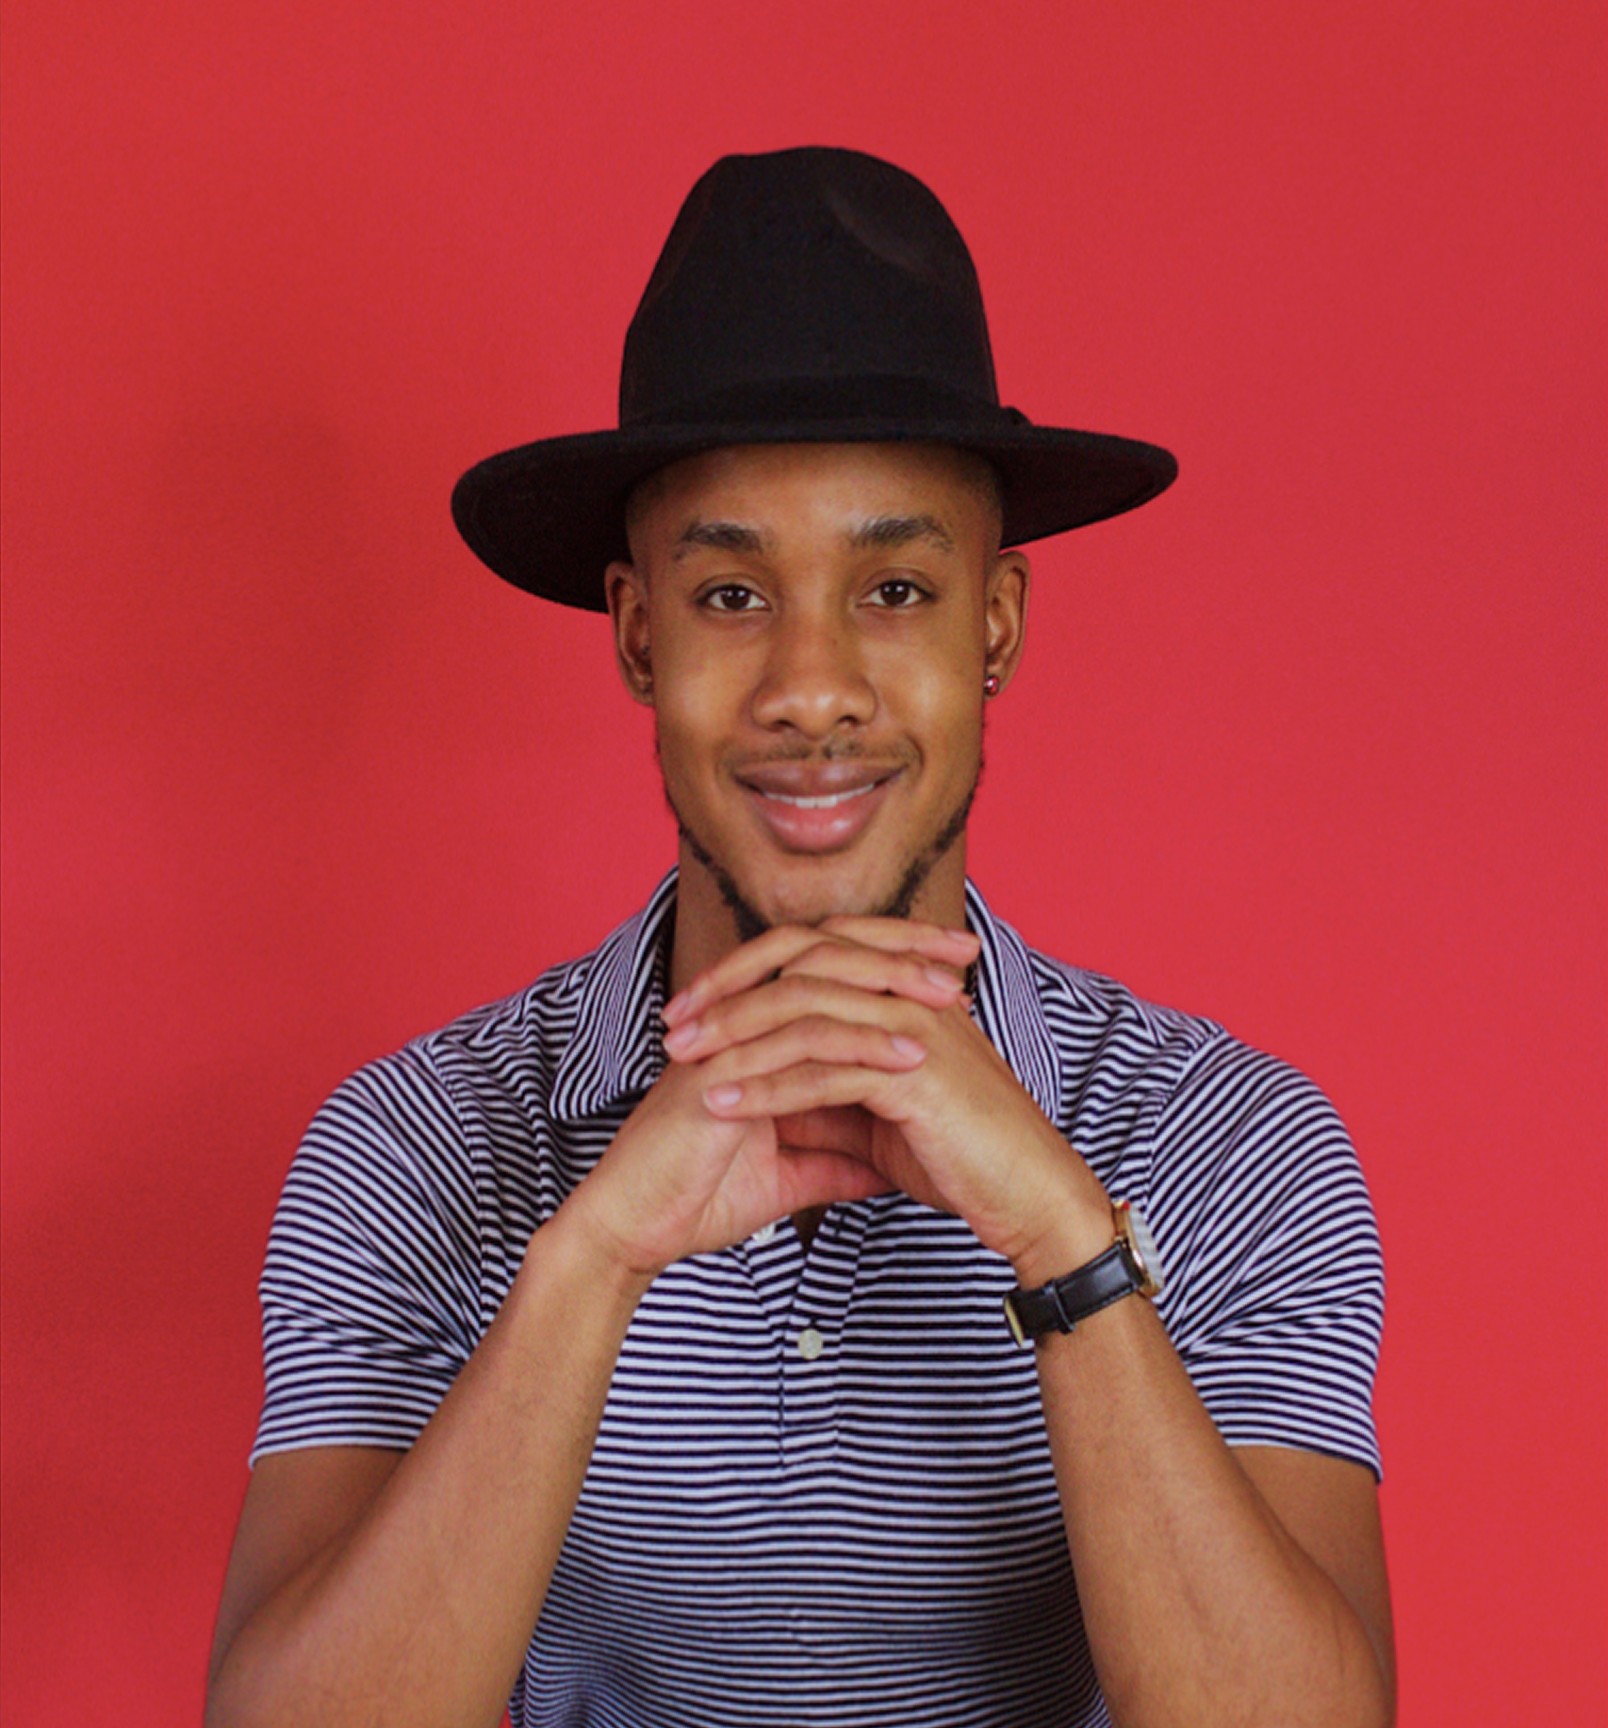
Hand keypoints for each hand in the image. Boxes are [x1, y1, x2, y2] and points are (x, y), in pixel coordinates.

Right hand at [561, 935, 953, 1277]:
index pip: (830, 973)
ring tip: (950, 1001)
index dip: (892, 962)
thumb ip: (836, 1164)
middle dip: (902, 952)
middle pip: (828, 958)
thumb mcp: (788, 1180)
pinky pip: (799, 1046)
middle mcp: (741, 1022)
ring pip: (818, 992)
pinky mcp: (721, 1073)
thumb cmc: (692, 1200)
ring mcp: (727, 1041)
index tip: (955, 971)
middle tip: (963, 955)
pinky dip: (857, 1048)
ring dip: (890, 992)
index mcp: (755, 1031)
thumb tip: (886, 1168)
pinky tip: (907, 1056)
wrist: (631, 1234)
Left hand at [660, 917, 1112, 1273]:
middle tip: (674, 1024)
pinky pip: (823, 1072)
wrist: (1029, 1194)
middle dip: (728, 991)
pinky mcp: (913, 1074)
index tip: (693, 1003)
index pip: (812, 950)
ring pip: (804, 1013)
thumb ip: (827, 1089)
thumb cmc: (963, 1154)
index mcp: (904, 988)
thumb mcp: (880, 1114)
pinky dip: (766, 1087)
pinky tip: (724, 1104)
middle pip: (800, 964)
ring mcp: (914, 1027)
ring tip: (684, 1061)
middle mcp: (909, 992)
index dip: (746, 970)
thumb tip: (762, 1087)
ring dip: (736, 1036)